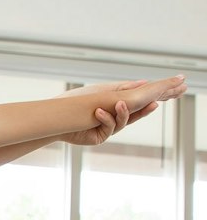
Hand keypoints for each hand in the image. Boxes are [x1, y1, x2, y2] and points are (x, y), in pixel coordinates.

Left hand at [59, 75, 185, 146]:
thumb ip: (124, 88)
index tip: (162, 96)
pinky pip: (108, 128)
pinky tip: (99, 111)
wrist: (57, 116)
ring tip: (120, 103)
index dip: (151, 100)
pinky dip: (105, 119)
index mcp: (117, 106)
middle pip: (136, 114)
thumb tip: (144, 82)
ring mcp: (107, 129)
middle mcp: (114, 118)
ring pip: (123, 122)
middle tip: (156, 104)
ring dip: (123, 112)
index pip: (139, 103)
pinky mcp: (99, 137)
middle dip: (146, 109)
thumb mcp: (104, 91)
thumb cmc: (77, 101)